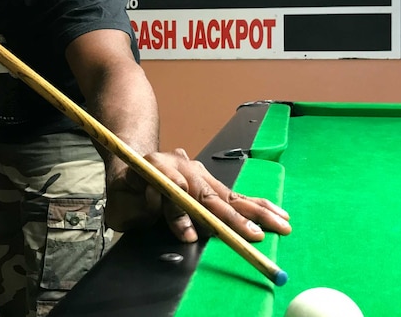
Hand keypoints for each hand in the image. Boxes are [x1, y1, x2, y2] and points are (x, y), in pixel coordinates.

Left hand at [104, 148, 290, 242]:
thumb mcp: (121, 201)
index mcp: (157, 167)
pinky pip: (236, 195)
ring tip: (279, 224)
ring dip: (255, 213)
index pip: (173, 189)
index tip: (190, 236)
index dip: (180, 213)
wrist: (134, 164)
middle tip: (251, 235)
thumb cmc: (127, 191)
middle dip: (232, 218)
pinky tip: (278, 213)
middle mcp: (184, 167)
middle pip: (209, 194)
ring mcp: (200, 173)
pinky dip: (257, 205)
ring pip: (229, 195)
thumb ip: (140, 205)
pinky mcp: (212, 182)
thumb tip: (165, 208)